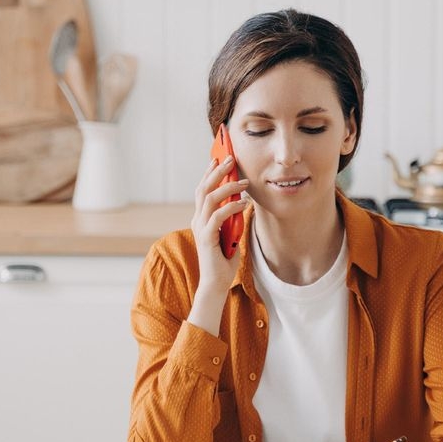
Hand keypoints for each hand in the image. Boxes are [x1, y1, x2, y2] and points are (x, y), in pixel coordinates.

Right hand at [188, 156, 248, 325]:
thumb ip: (231, 218)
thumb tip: (241, 202)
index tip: (219, 158)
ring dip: (227, 187)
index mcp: (201, 218)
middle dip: (217, 172)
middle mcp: (197, 220)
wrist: (216, 283)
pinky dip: (232, 207)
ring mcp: (200, 228)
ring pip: (209, 199)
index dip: (209, 173)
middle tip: (230, 159)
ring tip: (244, 181)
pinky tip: (245, 203)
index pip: (202, 190)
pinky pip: (218, 216)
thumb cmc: (224, 260)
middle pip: (203, 189)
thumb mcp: (230, 233)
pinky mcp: (207, 238)